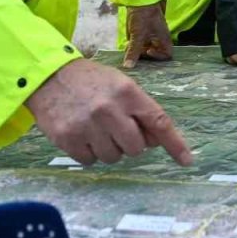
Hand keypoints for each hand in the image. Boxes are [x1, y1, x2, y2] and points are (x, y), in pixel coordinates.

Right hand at [26, 58, 192, 165]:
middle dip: (130, 143)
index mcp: (127, 93)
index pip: (158, 122)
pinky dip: (89, 152)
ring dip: (108, 148)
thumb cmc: (91, 81)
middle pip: (136, 148)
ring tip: (96, 129)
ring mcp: (87, 125)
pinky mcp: (67, 139)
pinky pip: (90, 161)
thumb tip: (155, 141)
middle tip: (117, 129)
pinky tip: (82, 134)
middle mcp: (109, 109)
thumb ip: (140, 110)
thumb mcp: (121, 85)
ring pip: (113, 157)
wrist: (49, 76)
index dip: (175, 144)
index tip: (187, 160)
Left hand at [122, 1, 172, 68]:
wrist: (137, 0)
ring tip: (128, 46)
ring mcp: (150, 36)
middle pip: (153, 54)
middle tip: (134, 51)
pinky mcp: (142, 33)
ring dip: (136, 50)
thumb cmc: (143, 16)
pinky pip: (138, 44)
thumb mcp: (138, 35)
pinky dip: (132, 45)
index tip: (148, 52)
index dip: (158, 56)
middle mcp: (158, 39)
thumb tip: (129, 67)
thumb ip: (134, 51)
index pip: (167, 54)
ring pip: (144, 49)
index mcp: (163, 39)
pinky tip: (126, 43)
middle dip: (142, 54)